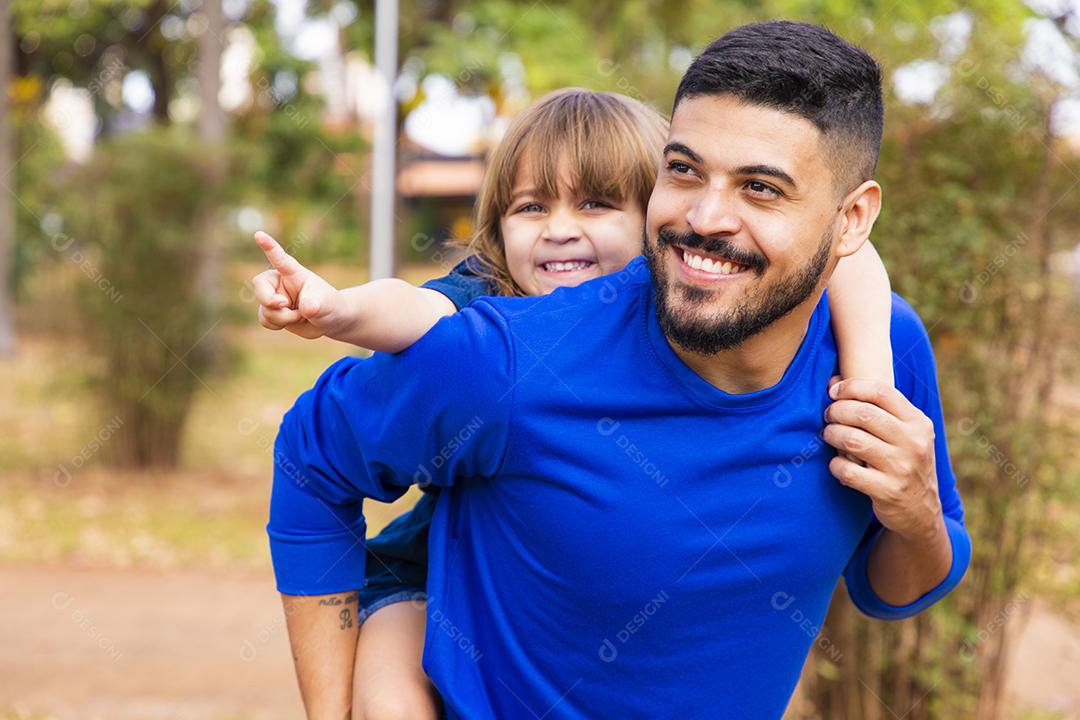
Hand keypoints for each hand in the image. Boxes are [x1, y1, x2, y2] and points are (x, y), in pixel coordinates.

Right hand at [252, 231, 342, 338]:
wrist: (330, 320)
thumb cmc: (330, 305)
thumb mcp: (327, 304)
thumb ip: (316, 305)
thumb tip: (307, 309)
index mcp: (294, 272)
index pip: (280, 258)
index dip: (269, 247)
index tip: (259, 234)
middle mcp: (280, 282)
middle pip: (259, 285)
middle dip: (269, 300)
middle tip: (285, 305)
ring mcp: (275, 296)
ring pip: (264, 308)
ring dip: (281, 318)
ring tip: (301, 316)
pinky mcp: (272, 311)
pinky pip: (264, 319)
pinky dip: (277, 324)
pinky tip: (292, 321)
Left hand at [822, 377, 944, 542]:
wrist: (921, 511)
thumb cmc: (903, 461)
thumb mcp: (903, 433)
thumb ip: (874, 407)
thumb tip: (832, 381)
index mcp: (918, 422)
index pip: (881, 392)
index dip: (851, 387)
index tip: (834, 392)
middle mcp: (914, 442)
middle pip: (863, 413)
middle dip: (837, 411)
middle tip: (828, 416)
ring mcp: (902, 468)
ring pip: (852, 440)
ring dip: (832, 435)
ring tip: (829, 436)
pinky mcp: (888, 491)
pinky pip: (848, 471)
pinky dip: (835, 465)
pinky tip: (837, 464)